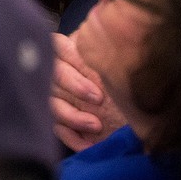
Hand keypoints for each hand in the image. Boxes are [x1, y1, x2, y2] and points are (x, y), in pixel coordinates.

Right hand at [50, 32, 126, 150]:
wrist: (128, 111)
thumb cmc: (120, 78)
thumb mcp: (113, 62)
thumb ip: (108, 51)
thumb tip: (111, 33)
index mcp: (66, 52)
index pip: (58, 47)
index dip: (72, 57)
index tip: (92, 64)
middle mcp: (55, 72)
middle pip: (54, 75)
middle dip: (75, 86)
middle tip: (99, 98)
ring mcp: (52, 97)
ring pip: (52, 104)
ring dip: (73, 116)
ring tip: (96, 126)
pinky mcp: (55, 121)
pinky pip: (57, 129)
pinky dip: (73, 138)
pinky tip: (89, 145)